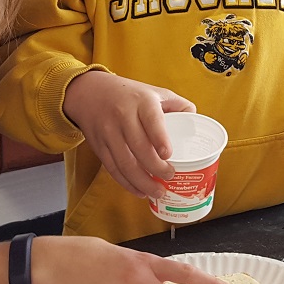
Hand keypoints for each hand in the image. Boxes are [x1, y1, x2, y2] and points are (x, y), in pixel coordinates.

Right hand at [64, 71, 194, 197]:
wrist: (88, 92)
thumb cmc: (127, 94)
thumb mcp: (154, 92)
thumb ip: (177, 105)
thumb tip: (196, 121)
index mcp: (141, 102)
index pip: (151, 120)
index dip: (159, 138)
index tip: (168, 154)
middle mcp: (122, 116)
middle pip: (138, 147)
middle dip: (155, 168)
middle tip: (169, 177)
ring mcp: (108, 132)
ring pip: (125, 162)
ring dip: (142, 182)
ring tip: (157, 192)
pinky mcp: (98, 145)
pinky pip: (113, 168)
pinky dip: (126, 183)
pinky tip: (139, 191)